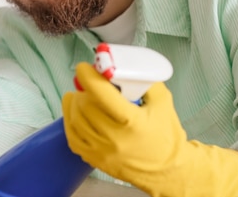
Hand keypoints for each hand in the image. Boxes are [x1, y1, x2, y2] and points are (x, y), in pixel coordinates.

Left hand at [62, 63, 237, 196]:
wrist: (167, 171)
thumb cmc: (166, 136)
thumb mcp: (163, 102)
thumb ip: (146, 81)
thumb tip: (126, 67)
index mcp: (132, 122)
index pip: (102, 95)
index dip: (89, 77)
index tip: (83, 67)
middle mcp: (114, 138)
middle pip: (85, 106)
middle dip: (83, 89)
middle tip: (87, 81)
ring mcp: (103, 151)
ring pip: (76, 121)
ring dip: (73, 103)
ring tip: (79, 94)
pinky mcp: (96, 160)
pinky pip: (73, 139)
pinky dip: (70, 122)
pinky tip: (73, 111)